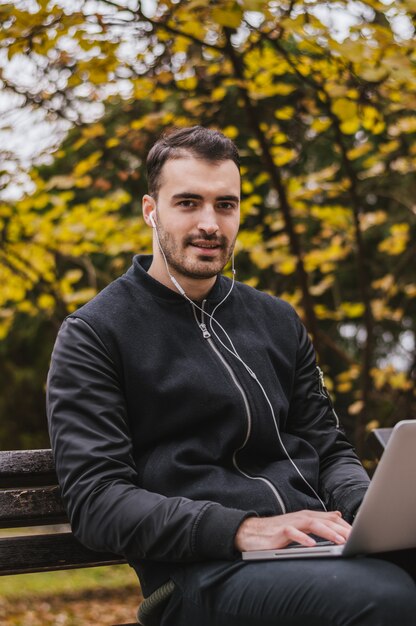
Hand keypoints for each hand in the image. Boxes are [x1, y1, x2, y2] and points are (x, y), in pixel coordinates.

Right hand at [235, 510, 350, 551]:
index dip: (346, 526)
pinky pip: (292, 534)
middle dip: (341, 529)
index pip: (330, 519)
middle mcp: (300, 517)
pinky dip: (303, 539)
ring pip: (312, 524)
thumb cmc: (277, 531)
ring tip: (340, 541)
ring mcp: (290, 523)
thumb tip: (338, 515)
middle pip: (325, 520)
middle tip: (356, 538)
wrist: (251, 533)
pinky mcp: (279, 532)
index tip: (360, 535)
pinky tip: (311, 545)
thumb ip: (319, 520)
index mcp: (307, 516)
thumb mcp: (301, 525)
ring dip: (327, 532)